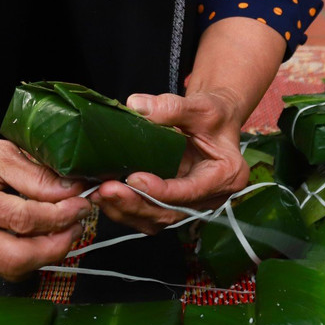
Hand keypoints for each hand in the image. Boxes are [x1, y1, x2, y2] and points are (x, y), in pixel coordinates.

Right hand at [0, 118, 91, 280]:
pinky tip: (41, 235)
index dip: (59, 216)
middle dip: (56, 246)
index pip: (23, 220)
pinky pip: (2, 265)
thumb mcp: (1, 152)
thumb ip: (37, 176)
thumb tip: (72, 192)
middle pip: (17, 258)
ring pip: (11, 269)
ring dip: (45, 254)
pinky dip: (28, 254)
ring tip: (65, 230)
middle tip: (79, 225)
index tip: (82, 204)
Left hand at [90, 89, 248, 234]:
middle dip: (136, 204)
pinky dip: (125, 208)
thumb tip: (136, 106)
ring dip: (125, 210)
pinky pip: (148, 214)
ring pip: (156, 219)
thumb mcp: (199, 106)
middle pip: (170, 212)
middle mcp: (211, 198)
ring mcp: (191, 205)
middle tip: (106, 190)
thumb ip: (171, 107)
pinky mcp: (172, 205)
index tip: (134, 179)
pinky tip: (103, 196)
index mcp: (226, 175)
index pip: (192, 191)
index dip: (162, 191)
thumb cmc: (213, 115)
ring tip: (99, 194)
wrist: (214, 123)